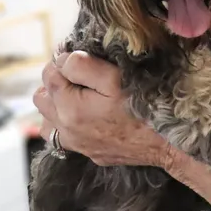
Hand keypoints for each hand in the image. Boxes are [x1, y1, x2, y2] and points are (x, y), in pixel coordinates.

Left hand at [34, 51, 169, 166]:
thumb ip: (81, 65)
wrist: (168, 143)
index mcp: (69, 108)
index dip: (63, 61)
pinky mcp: (89, 153)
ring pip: (48, 121)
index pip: (48, 74)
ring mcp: (76, 145)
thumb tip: (62, 60)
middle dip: (56, 82)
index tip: (81, 57)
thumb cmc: (143, 106)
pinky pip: (64, 138)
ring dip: (57, 105)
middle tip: (80, 75)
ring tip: (79, 96)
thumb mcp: (114, 76)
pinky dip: (67, 125)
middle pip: (42, 97)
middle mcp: (65, 130)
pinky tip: (85, 117)